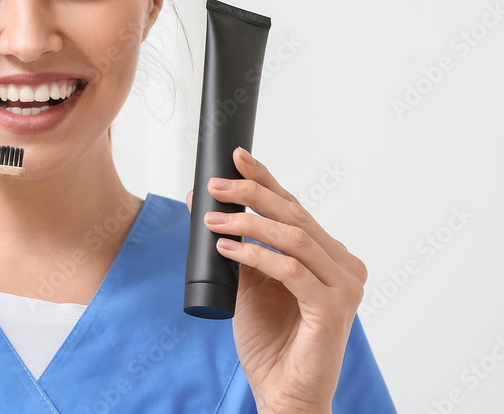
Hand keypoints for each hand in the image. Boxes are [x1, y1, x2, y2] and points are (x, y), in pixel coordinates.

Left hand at [185, 148, 366, 413]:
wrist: (283, 392)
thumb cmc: (269, 341)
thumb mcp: (247, 285)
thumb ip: (237, 246)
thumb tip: (203, 204)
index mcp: (328, 256)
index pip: (294, 208)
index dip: (266, 180)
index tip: (237, 156)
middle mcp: (343, 265)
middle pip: (295, 215)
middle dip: (251, 194)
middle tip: (215, 185)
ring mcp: (343, 286)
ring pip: (293, 237)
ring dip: (247, 223)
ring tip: (211, 220)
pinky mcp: (333, 308)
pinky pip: (290, 270)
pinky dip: (255, 255)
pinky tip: (227, 250)